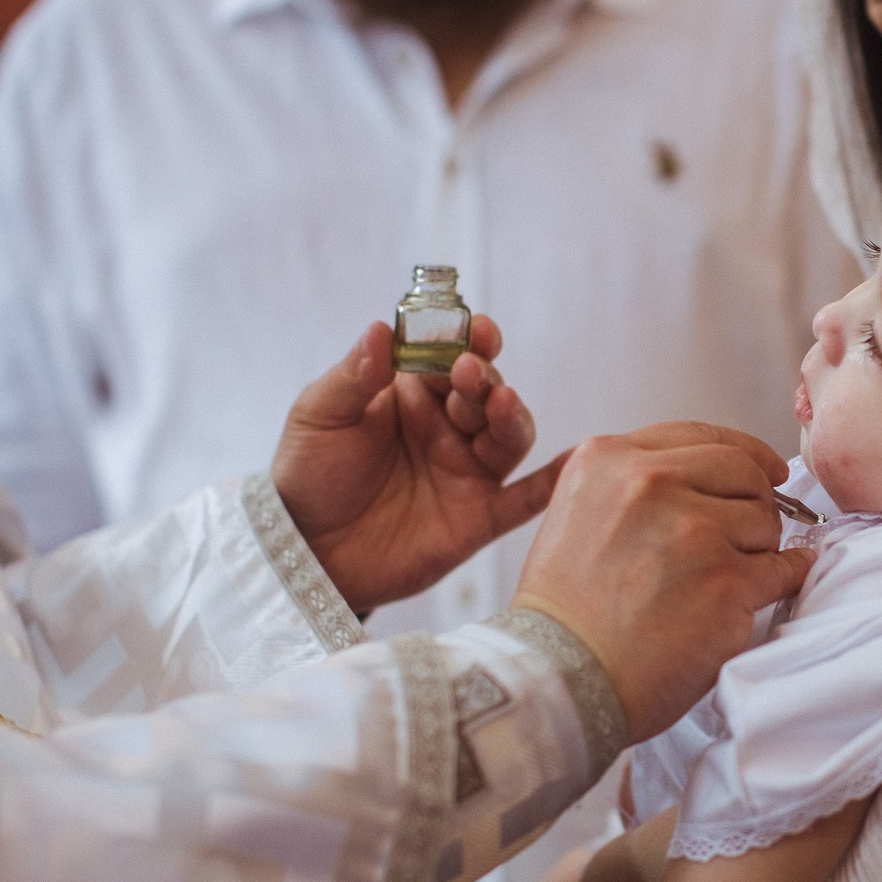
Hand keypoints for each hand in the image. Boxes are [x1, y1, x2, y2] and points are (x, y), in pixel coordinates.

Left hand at [273, 320, 560, 615]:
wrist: (304, 553)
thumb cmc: (307, 477)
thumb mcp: (318, 416)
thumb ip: (352, 376)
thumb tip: (382, 328)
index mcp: (411, 396)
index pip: (450, 356)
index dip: (467, 339)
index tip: (473, 328)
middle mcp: (447, 428)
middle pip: (485, 393)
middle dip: (484, 377)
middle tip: (468, 371)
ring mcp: (466, 472)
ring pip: (508, 436)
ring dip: (511, 415)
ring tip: (498, 402)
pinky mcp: (477, 517)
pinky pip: (525, 498)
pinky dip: (554, 482)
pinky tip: (576, 462)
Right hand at [512, 423, 815, 741]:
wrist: (559, 680)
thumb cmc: (567, 614)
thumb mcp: (577, 514)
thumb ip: (633, 485)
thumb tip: (710, 477)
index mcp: (608, 460)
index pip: (701, 438)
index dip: (744, 454)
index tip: (767, 471)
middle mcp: (649, 484)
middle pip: (742, 472)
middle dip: (753, 504)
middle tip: (743, 540)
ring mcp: (693, 532)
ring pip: (764, 521)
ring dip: (757, 550)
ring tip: (718, 584)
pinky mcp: (726, 583)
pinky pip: (784, 568)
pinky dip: (786, 577)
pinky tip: (770, 588)